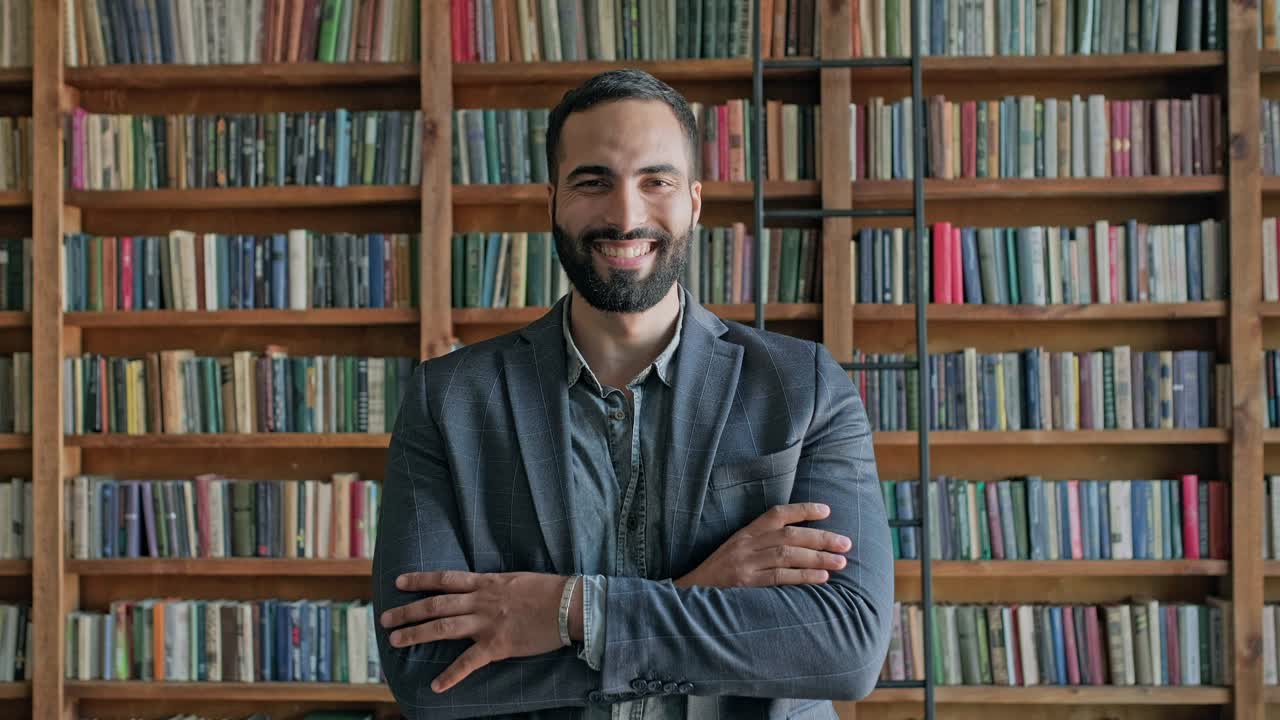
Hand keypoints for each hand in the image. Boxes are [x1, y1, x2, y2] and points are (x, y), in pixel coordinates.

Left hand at [380, 570, 569, 692]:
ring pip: (443, 627)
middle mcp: (480, 601)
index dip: (420, 581)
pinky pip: (469, 662)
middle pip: (435, 604)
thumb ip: (494, 586)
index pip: (445, 579)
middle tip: (385, 619)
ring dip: (417, 634)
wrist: (569, 605)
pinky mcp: (498, 645)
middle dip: (408, 611)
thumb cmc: (548, 591)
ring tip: (396, 642)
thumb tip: (483, 587)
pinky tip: (436, 685)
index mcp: (485, 583)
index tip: (399, 582)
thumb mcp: (516, 579)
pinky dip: (451, 675)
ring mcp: (487, 623)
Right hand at [674, 502, 850, 588]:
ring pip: (788, 555)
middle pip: (790, 535)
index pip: (777, 514)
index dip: (803, 510)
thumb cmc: (721, 573)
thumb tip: (801, 544)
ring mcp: (746, 563)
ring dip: (818, 558)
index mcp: (746, 532)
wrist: (692, 593)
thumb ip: (764, 543)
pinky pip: (779, 578)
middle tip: (846, 543)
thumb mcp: (738, 549)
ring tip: (841, 562)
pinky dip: (803, 577)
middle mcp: (747, 544)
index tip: (827, 510)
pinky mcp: (746, 584)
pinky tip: (821, 578)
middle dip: (821, 538)